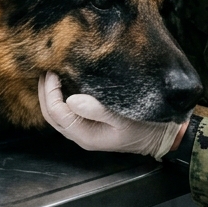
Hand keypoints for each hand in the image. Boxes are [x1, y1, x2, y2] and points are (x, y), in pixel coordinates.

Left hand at [38, 72, 183, 159]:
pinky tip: (64, 84)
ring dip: (50, 95)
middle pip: (51, 115)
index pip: (56, 112)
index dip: (50, 91)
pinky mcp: (92, 124)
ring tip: (50, 75)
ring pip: (58, 114)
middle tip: (44, 70)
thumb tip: (71, 99)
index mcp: (85, 135)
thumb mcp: (123, 118)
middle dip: (44, 93)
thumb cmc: (146, 127)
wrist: (163, 136)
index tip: (52, 71)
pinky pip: (68, 112)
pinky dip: (61, 98)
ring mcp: (86, 130)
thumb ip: (97, 110)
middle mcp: (81, 135)